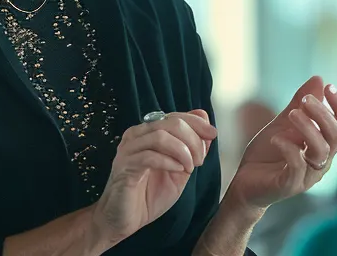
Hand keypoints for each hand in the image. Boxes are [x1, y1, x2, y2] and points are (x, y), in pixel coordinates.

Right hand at [89, 110, 215, 246]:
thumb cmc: (149, 196)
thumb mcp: (180, 170)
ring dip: (182, 151)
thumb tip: (205, 123)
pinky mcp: (124, 167)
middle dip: (193, 139)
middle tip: (200, 159)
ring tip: (190, 167)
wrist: (124, 220)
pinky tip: (178, 170)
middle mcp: (136, 137)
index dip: (196, 123)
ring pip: (160, 136)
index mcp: (148, 134)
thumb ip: (191, 148)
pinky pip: (148, 156)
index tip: (212, 134)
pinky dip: (168, 161)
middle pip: (170, 123)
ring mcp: (128, 150)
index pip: (175, 116)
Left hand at [225, 77, 336, 210]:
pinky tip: (277, 137)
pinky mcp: (290, 186)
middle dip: (324, 114)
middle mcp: (321, 162)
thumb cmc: (268, 154)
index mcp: (325, 146)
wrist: (245, 182)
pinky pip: (297, 167)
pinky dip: (289, 148)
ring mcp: (307, 176)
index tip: (329, 86)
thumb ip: (300, 104)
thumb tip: (319, 79)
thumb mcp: (283, 123)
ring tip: (292, 113)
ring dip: (308, 128)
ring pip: (321, 150)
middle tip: (306, 100)